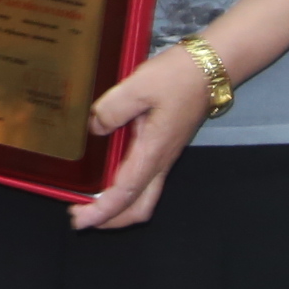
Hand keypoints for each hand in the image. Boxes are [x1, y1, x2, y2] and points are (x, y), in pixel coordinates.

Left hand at [69, 51, 213, 230]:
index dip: (101, 212)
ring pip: (143, 197)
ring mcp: (164, 156)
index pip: (125, 194)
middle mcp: (160, 160)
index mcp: (153, 151)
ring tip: (89, 201)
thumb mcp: (138, 86)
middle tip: (81, 217)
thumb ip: (111, 109)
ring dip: (117, 206)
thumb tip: (94, 128)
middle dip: (111, 220)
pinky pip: (144, 180)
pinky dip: (124, 189)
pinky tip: (107, 176)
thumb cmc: (178, 77)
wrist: (209, 68)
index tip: (79, 219)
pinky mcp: (163, 147)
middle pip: (139, 208)